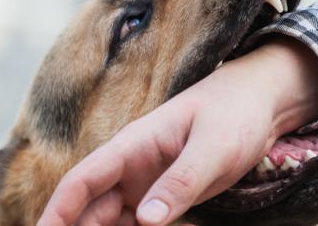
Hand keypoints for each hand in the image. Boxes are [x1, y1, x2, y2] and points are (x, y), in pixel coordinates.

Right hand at [38, 36, 317, 225]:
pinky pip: (139, 223)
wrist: (260, 104)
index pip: (82, 180)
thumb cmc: (234, 113)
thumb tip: (146, 220)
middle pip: (89, 207)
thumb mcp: (213, 146)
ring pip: (110, 218)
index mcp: (134, 144)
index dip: (57, 212)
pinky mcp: (166, 194)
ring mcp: (148, 181)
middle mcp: (133, 166)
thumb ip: (181, 181)